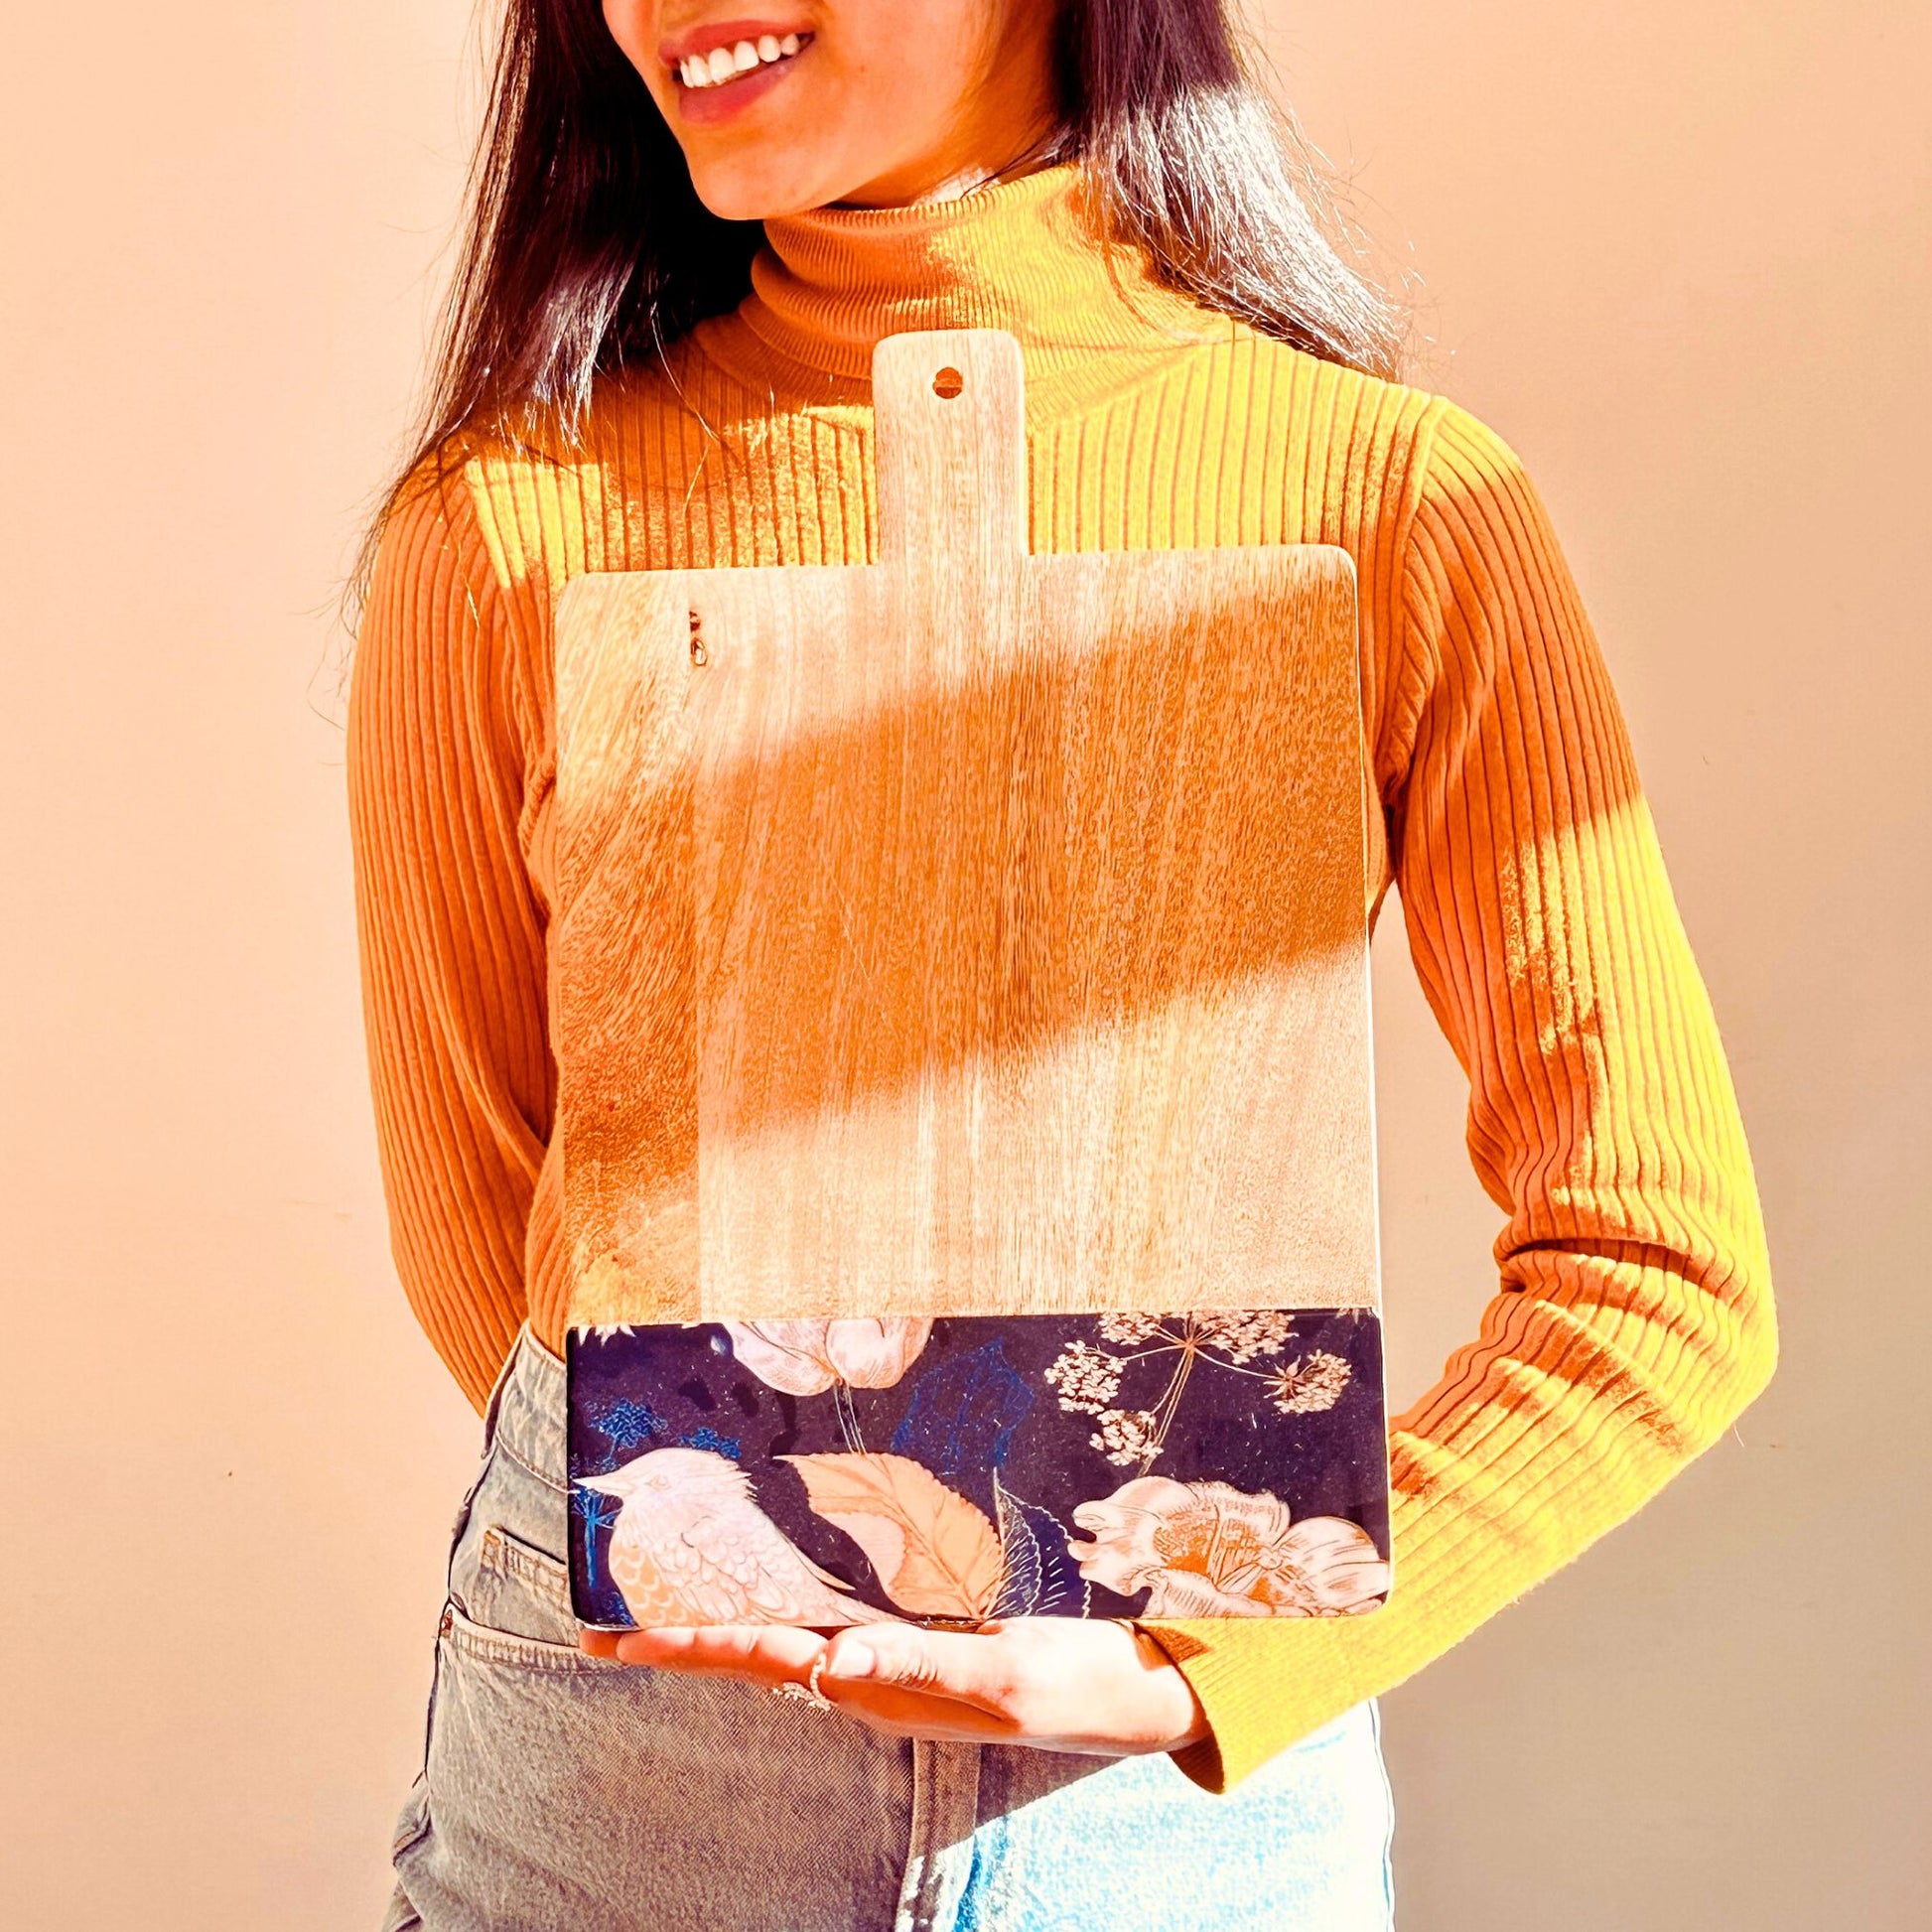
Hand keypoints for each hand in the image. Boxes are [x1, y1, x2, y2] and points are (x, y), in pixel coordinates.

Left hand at [579, 1615, 1209, 1756]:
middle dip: (679, 1643)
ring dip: (721, 1628)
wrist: (1124, 1696)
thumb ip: (916, 1668)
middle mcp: (870, 1678)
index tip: (615, 1643)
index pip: (762, 1658)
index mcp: (875, 1686)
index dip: (689, 1647)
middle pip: (755, 1654)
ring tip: (658, 1614)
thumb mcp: (995, 1677)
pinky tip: (770, 1598)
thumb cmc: (1063, 1686)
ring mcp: (892, 1666)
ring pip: (788, 1642)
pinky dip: (788, 1609)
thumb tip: (830, 1665)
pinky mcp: (920, 1647)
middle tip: (596, 1636)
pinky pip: (835, 1628)